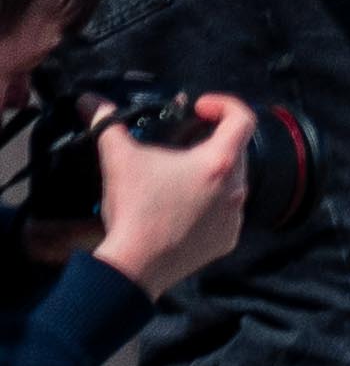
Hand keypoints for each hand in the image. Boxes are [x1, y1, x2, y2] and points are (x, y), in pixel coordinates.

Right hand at [87, 94, 257, 297]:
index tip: (199, 107)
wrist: (136, 264)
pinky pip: (224, 213)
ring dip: (209, 174)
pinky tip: (181, 206)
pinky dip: (208, 204)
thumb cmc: (134, 208)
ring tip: (177, 176)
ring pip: (231, 183)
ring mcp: (235, 217)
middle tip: (182, 142)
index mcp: (220, 162)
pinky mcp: (228, 239)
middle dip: (211, 140)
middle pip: (235, 151)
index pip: (243, 119)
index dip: (224, 104)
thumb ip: (106, 123)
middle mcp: (237, 188)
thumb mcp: (119, 158)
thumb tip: (90, 101)